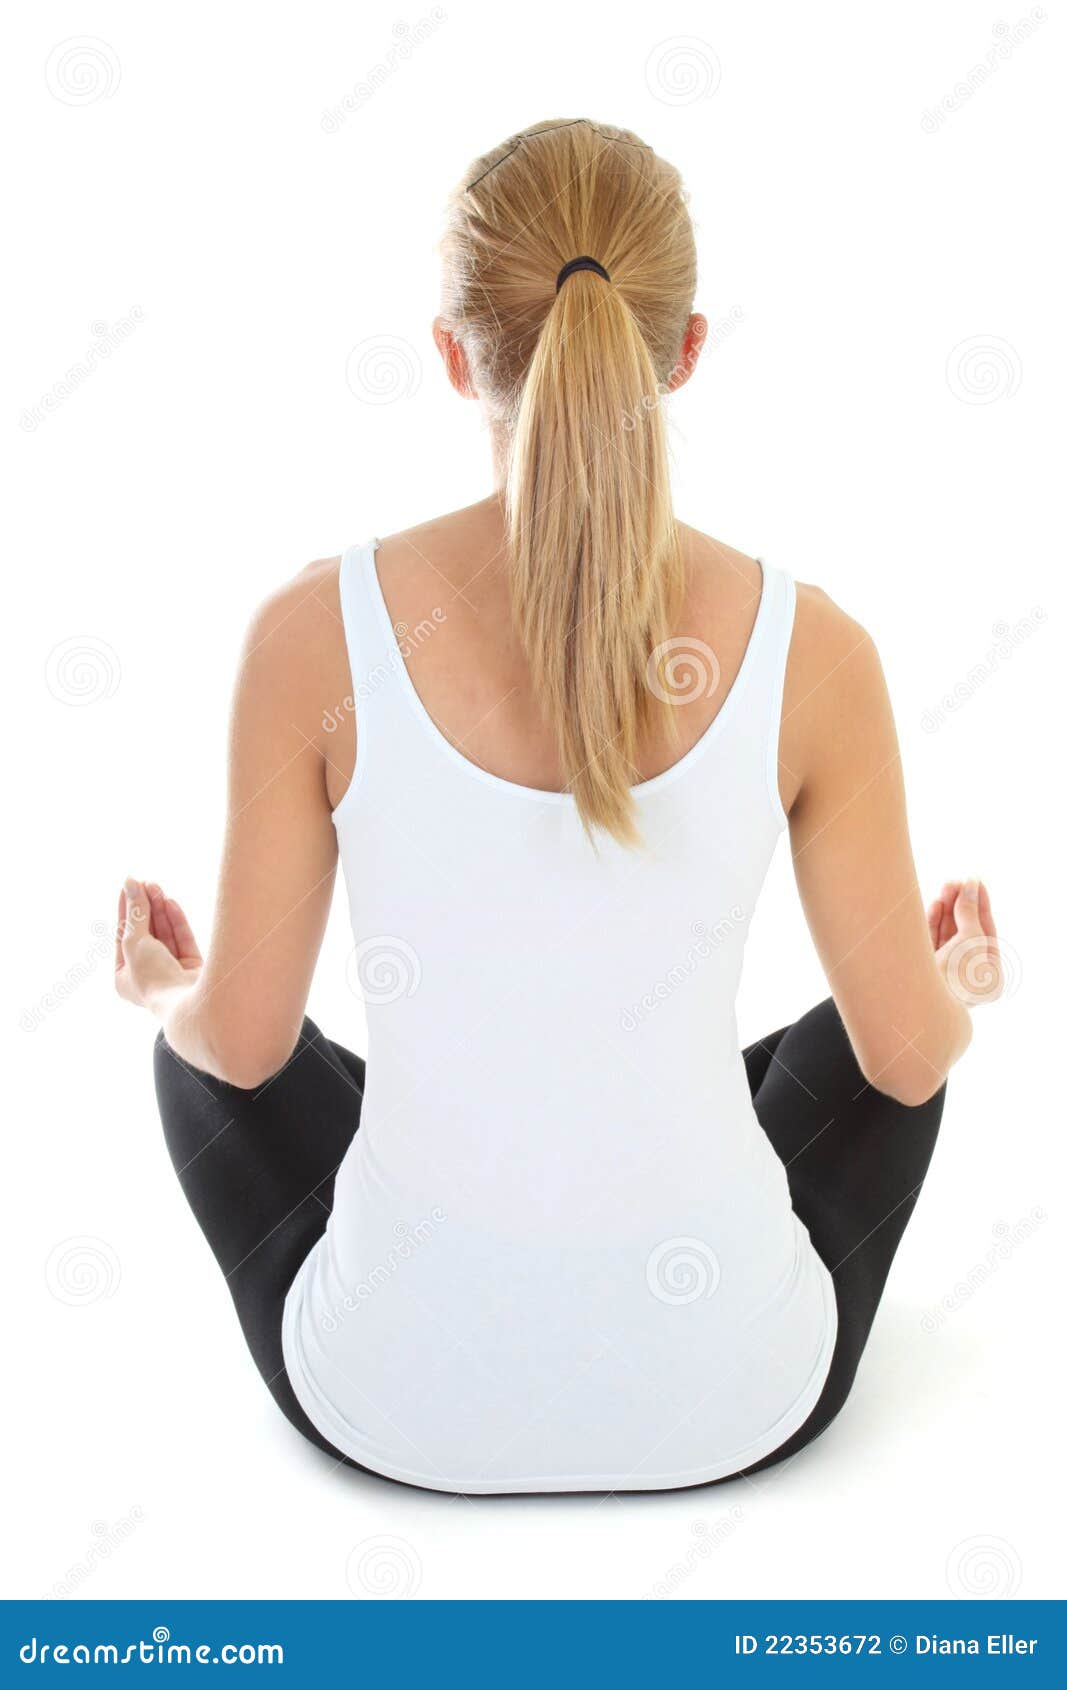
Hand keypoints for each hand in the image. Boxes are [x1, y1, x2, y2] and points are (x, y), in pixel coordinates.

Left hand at [115, 878, 202, 1013]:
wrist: (187, 1003)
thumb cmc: (154, 979)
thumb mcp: (135, 943)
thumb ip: (135, 912)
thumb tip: (131, 884)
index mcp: (126, 977)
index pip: (124, 937)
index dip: (126, 909)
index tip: (129, 885)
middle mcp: (149, 975)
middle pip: (146, 934)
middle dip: (146, 908)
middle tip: (147, 883)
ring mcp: (172, 972)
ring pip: (165, 935)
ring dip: (161, 911)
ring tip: (157, 887)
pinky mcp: (193, 968)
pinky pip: (182, 941)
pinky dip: (176, 922)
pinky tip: (171, 903)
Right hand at [927, 879, 1002, 1005]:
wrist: (922, 1000)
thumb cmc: (956, 974)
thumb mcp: (971, 939)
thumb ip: (970, 912)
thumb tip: (971, 884)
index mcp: (988, 977)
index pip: (986, 933)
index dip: (981, 905)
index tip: (975, 881)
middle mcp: (967, 976)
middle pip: (965, 932)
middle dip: (960, 905)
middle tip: (955, 882)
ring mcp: (944, 974)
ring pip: (947, 934)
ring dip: (946, 909)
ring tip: (946, 886)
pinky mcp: (923, 969)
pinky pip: (931, 941)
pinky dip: (933, 922)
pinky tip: (935, 903)